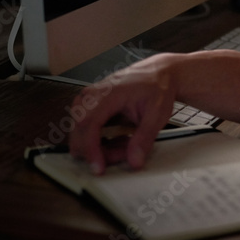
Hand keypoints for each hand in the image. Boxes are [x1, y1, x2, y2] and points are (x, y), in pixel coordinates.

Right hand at [68, 53, 179, 173]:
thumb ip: (144, 138)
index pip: (88, 124)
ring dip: (99, 146)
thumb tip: (134, 161)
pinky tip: (118, 140)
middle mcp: (93, 94)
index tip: (98, 167)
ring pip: (81, 132)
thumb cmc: (158, 87)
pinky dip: (99, 140)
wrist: (159, 73)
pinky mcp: (91, 105)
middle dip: (97, 150)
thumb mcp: (157, 114)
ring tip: (125, 145)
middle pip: (80, 130)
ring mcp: (89, 99)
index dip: (91, 149)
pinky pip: (86, 128)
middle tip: (123, 155)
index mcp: (109, 93)